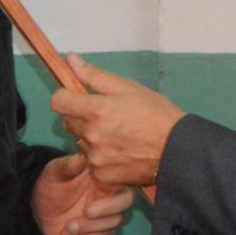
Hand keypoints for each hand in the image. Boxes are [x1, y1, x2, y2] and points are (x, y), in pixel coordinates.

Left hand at [32, 152, 134, 234]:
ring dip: (89, 229)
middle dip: (106, 213)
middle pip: (123, 207)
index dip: (113, 196)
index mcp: (105, 181)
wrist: (39, 212)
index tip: (91, 200)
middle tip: (85, 212)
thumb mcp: (55, 173)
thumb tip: (81, 157)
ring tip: (67, 227)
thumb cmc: (51, 187)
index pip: (123, 186)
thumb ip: (68, 166)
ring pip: (111, 227)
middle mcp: (110, 199)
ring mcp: (105, 219)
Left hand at [51, 53, 185, 186]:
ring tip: (118, 135)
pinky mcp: (102, 175)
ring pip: (81, 143)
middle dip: (82, 116)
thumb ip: (94, 76)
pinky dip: (101, 157)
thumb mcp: (128, 88)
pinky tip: (121, 152)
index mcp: (96, 110)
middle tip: (107, 116)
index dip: (67, 97)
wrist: (177, 150)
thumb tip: (70, 59)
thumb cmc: (157, 114)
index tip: (78, 98)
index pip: (58, 101)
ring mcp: (96, 158)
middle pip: (69, 122)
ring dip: (91, 138)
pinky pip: (92, 162)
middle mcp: (91, 135)